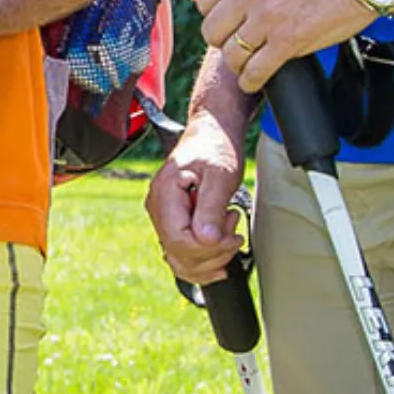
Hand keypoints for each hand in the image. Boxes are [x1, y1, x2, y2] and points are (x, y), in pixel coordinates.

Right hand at [148, 106, 249, 285]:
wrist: (213, 134)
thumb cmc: (216, 147)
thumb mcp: (220, 175)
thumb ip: (211, 208)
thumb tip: (206, 240)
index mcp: (164, 194)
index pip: (179, 241)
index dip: (208, 248)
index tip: (232, 235)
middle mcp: (158, 208)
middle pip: (179, 255)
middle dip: (214, 253)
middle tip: (235, 233)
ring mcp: (165, 217)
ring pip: (181, 260)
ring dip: (211, 257)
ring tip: (229, 231)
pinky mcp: (175, 221)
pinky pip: (184, 253)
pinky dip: (205, 258)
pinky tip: (222, 247)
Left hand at [185, 0, 370, 94]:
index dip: (216, 14)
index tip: (230, 21)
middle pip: (212, 30)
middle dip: (224, 40)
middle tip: (241, 43)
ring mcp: (267, 16)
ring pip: (231, 54)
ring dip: (238, 63)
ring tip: (250, 62)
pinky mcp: (287, 40)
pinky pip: (254, 71)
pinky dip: (251, 81)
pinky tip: (256, 79)